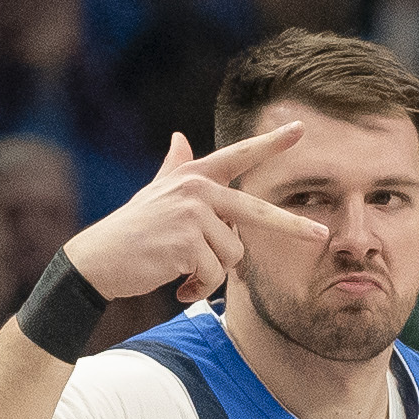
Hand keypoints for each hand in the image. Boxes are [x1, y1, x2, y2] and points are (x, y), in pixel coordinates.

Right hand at [62, 123, 330, 304]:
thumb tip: (180, 138)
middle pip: (257, 212)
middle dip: (292, 227)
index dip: (270, 143)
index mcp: (194, 176)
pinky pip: (213, 275)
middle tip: (322, 237)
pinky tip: (176, 285)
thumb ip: (173, 168)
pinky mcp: (186, 242)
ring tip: (182, 273)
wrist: (96, 261)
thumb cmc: (131, 231)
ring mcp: (192, 214)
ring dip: (211, 275)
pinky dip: (197, 288)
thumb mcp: (155, 194)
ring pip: (232, 255)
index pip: (238, 156)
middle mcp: (196, 189)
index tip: (300, 130)